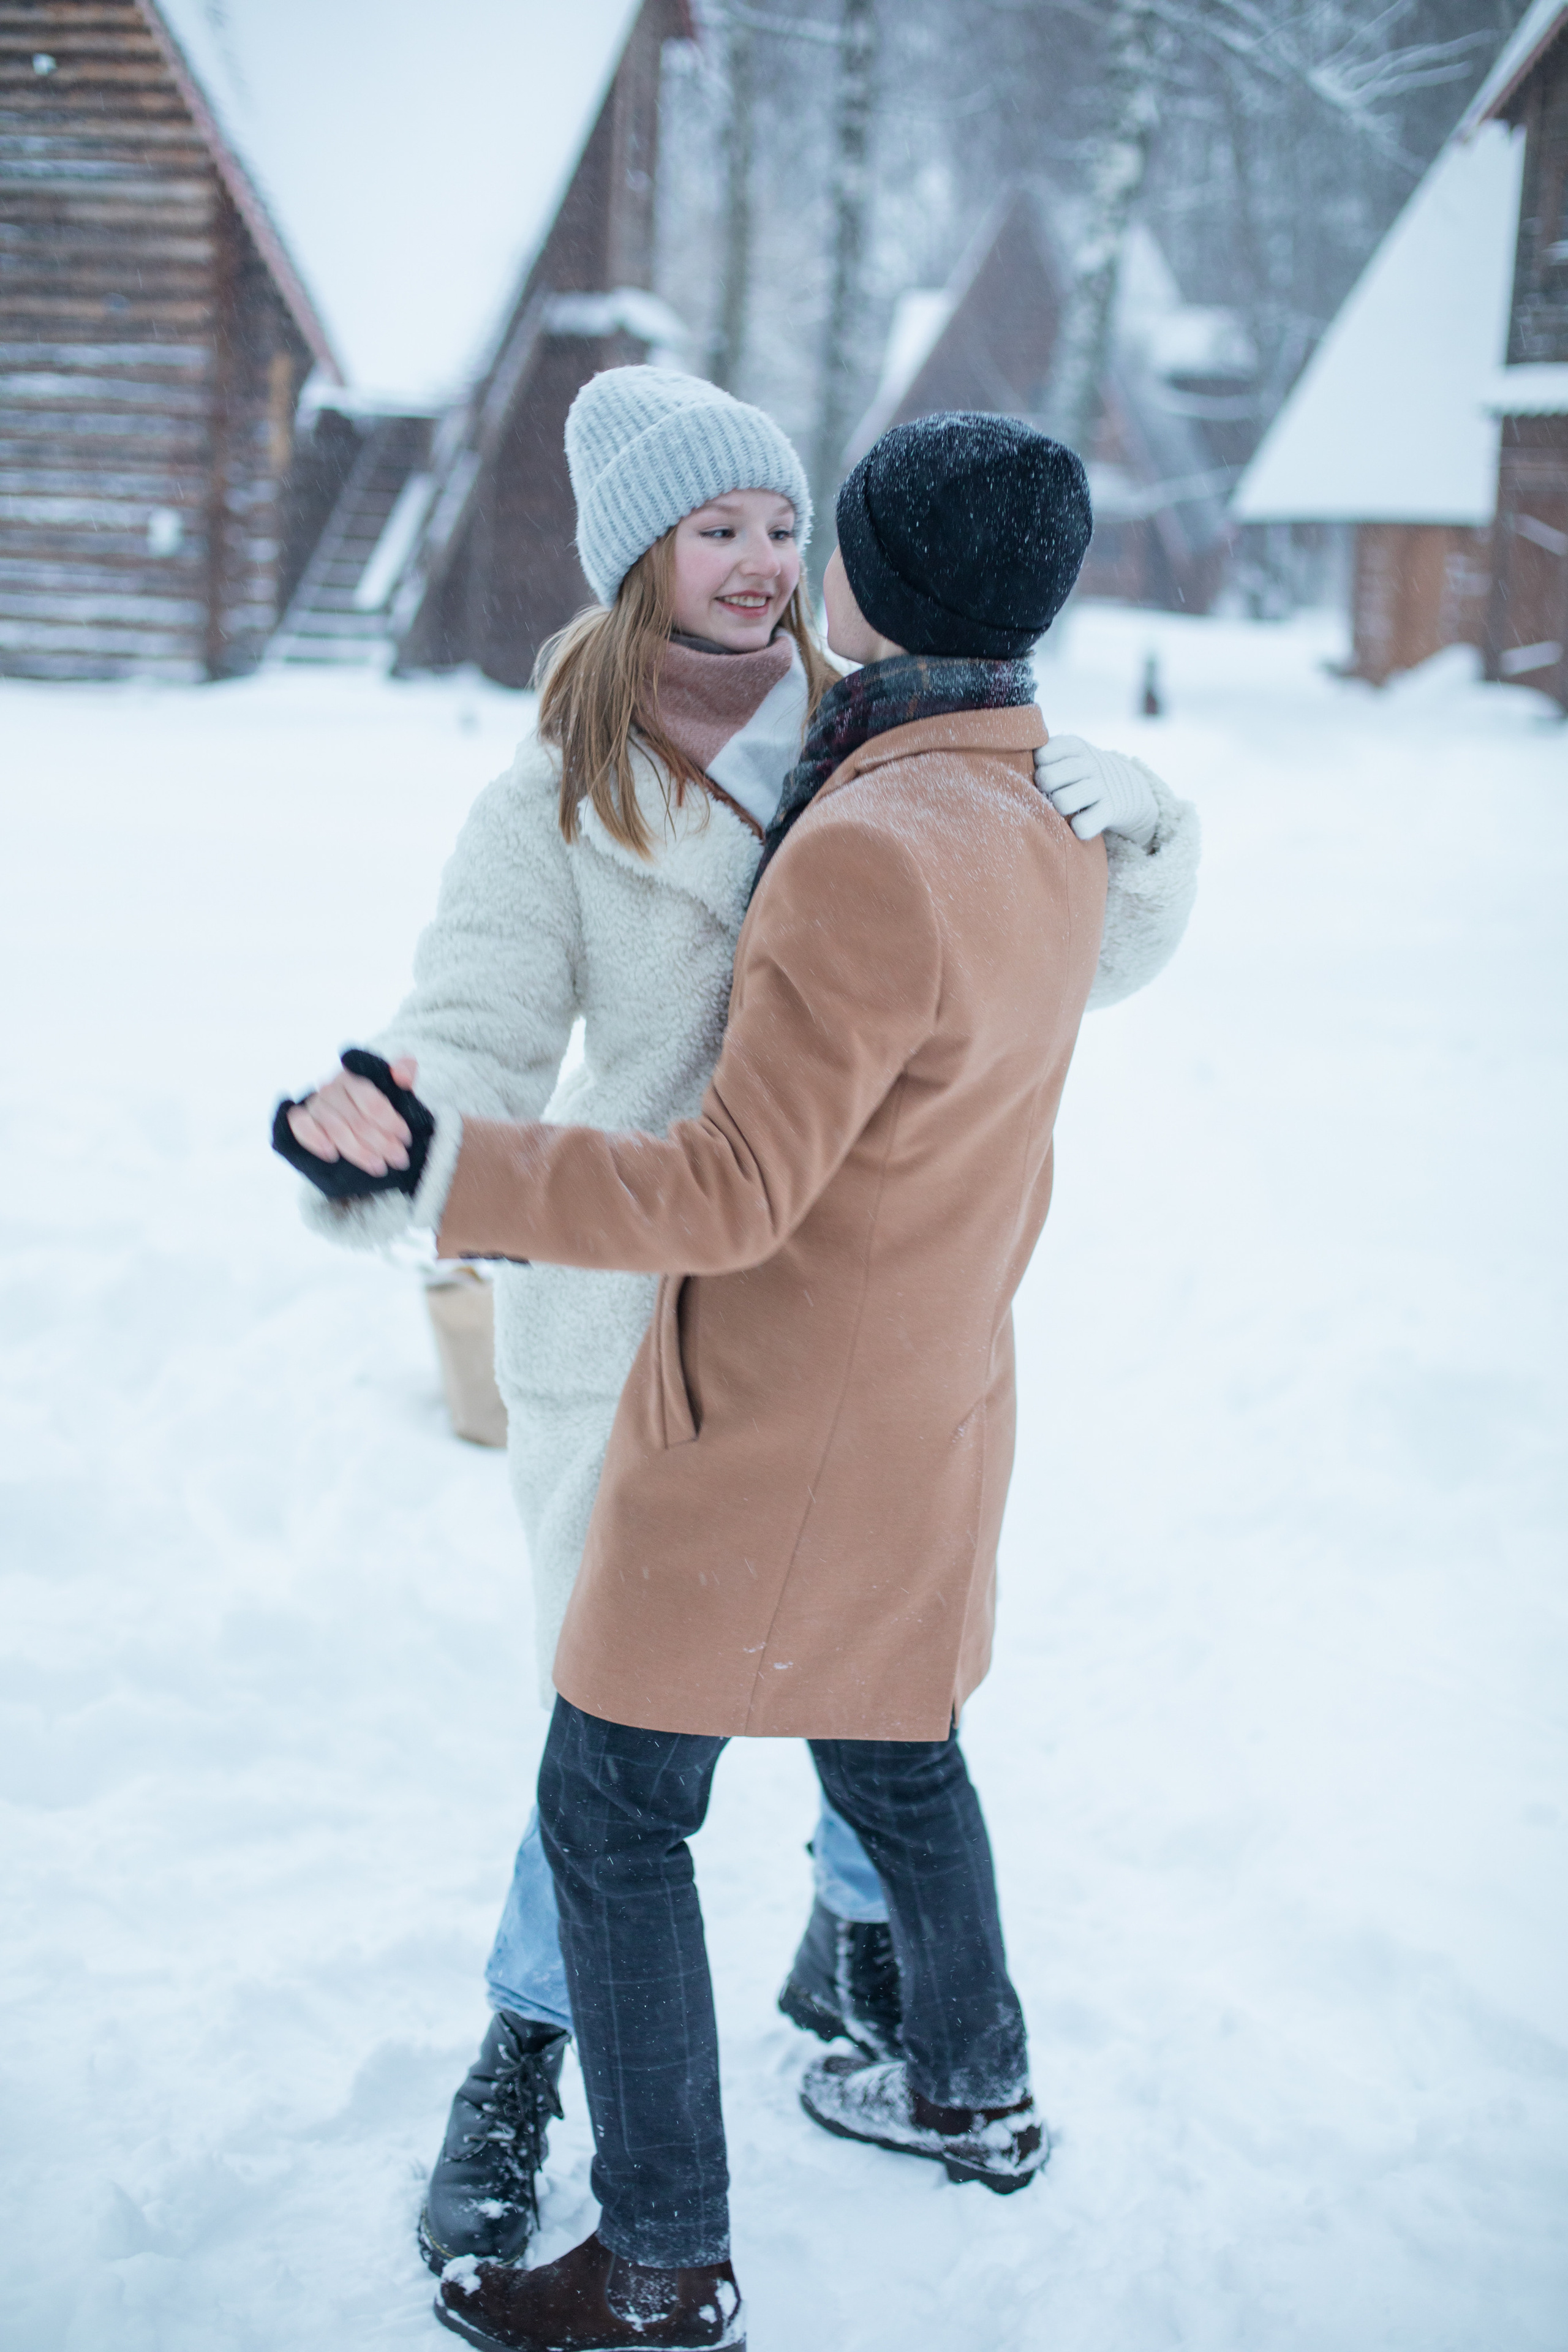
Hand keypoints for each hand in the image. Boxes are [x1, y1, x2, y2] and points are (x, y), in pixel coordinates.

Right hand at [287, 1055, 418, 1176]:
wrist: (355, 1120)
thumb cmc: (375, 1103)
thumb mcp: (393, 1085)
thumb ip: (404, 1070)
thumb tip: (402, 1076)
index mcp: (353, 1076)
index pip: (371, 1101)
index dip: (390, 1121)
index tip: (405, 1138)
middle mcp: (331, 1088)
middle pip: (356, 1120)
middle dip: (381, 1142)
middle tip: (398, 1158)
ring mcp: (314, 1104)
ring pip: (335, 1128)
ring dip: (358, 1151)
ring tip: (378, 1166)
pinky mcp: (301, 1119)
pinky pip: (301, 1127)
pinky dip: (315, 1140)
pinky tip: (331, 1154)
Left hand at [1036, 736, 1158, 847]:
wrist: (1127, 787)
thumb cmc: (1081, 773)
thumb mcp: (1070, 754)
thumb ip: (1045, 753)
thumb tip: (1013, 757)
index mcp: (1075, 747)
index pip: (1044, 753)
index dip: (1038, 765)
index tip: (1042, 768)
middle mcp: (1088, 765)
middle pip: (1048, 778)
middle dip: (1042, 788)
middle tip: (1047, 792)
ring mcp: (1100, 788)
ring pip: (1063, 802)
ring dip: (1056, 808)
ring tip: (1060, 809)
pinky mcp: (1110, 811)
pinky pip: (1085, 825)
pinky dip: (1078, 828)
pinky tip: (1075, 826)